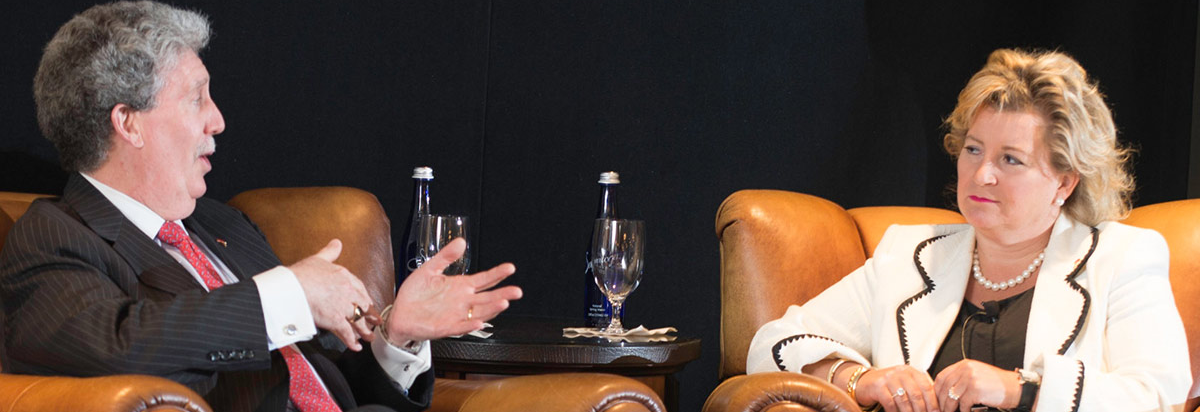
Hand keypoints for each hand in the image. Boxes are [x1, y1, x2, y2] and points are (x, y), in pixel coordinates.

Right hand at [288, 239, 374, 350]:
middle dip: (370, 316)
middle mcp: (348, 292)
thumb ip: (330, 252)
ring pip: (358, 321)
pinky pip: (347, 333)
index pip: (361, 289)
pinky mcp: (336, 320)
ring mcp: (343, 307)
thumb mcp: (318, 259)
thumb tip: (336, 243)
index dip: (365, 299)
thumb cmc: (302, 274)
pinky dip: (352, 341)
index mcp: (345, 277)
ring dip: (365, 331)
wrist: (293, 288)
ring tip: (369, 337)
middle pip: (363, 306)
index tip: (368, 304)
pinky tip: (355, 346)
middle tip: (375, 323)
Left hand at [386, 238, 521, 342]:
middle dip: (503, 293)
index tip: (510, 268)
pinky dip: (470, 324)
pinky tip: (479, 321)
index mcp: (460, 286)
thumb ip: (446, 256)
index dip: (497, 274)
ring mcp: (456, 315)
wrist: (399, 314)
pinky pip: (461, 326)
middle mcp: (462, 301)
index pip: (484, 279)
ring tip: (503, 302)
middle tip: (517, 291)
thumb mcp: (429, 269)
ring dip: (492, 309)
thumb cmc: (415, 294)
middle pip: (488, 297)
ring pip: (479, 312)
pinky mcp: (445, 327)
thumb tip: (461, 241)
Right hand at [855, 365, 938, 411]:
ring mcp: (888, 378)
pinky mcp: (877, 386)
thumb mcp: (904, 383)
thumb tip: (935, 405)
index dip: (933, 401)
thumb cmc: (888, 385)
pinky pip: (890, 403)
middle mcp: (900, 372)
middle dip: (922, 410)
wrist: (864, 382)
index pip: (926, 386)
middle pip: (916, 394)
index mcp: (910, 371)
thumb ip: (918, 389)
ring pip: (904, 400)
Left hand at [933, 359, 1019, 411]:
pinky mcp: (976, 390)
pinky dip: (963, 411)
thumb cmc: (997, 385)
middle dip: (941, 401)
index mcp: (964, 365)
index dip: (937, 390)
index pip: (942, 376)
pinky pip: (963, 404)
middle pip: (944, 387)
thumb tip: (944, 391)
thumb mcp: (976, 375)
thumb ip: (961, 378)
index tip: (936, 399)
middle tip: (942, 410)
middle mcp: (966, 369)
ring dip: (950, 408)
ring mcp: (971, 379)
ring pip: (951, 397)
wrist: (1015, 388)